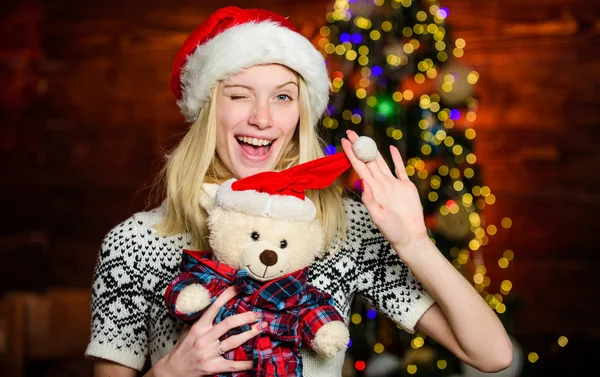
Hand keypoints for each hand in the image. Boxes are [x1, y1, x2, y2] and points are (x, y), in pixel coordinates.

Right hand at [155, 286, 265, 376]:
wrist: (173, 371)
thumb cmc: (183, 349)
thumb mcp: (189, 331)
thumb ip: (202, 321)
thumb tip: (216, 306)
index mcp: (198, 327)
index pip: (214, 308)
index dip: (227, 296)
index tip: (239, 288)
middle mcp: (204, 339)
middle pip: (229, 323)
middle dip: (246, 317)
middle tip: (258, 314)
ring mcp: (209, 353)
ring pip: (234, 341)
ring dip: (250, 334)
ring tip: (262, 328)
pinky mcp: (213, 367)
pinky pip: (233, 365)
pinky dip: (246, 363)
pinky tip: (256, 360)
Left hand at [341, 130, 428, 248]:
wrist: (410, 237)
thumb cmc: (392, 231)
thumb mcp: (378, 217)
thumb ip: (370, 200)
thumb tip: (364, 182)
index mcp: (372, 190)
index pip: (359, 168)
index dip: (352, 154)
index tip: (344, 142)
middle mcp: (381, 185)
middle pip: (368, 161)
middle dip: (359, 147)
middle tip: (350, 132)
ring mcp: (393, 185)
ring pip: (381, 162)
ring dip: (373, 149)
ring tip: (364, 137)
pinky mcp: (406, 187)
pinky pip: (401, 169)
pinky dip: (397, 159)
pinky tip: (391, 148)